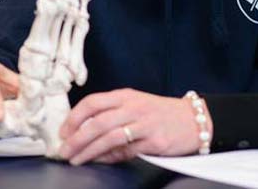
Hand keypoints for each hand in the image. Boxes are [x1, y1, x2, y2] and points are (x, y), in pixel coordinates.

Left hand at [57, 88, 208, 164]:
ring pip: (109, 137)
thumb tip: (83, 131)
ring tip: (76, 159)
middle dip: (76, 138)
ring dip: (89, 151)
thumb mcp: (135, 104)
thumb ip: (112, 113)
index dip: (74, 117)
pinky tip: (100, 161)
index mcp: (126, 95)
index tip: (63, 131)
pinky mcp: (154, 141)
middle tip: (64, 150)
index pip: (93, 102)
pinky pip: (126, 151)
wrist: (194, 119)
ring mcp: (145, 124)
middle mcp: (134, 107)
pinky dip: (110, 157)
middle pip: (97, 122)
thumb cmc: (160, 113)